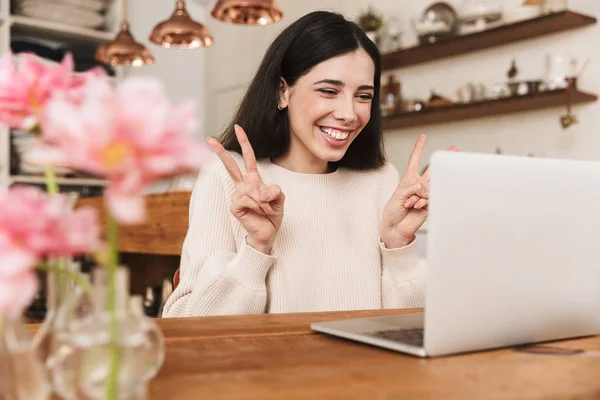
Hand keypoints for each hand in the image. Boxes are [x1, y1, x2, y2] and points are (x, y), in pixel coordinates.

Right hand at [208, 125, 284, 253]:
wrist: (268, 233)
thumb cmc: (273, 215)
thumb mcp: (280, 199)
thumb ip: (275, 191)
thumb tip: (259, 193)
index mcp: (253, 180)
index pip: (248, 158)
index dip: (244, 142)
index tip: (238, 128)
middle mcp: (243, 186)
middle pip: (231, 166)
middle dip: (221, 152)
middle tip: (209, 138)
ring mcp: (237, 195)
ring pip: (252, 190)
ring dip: (264, 201)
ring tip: (266, 210)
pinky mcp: (235, 206)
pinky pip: (248, 200)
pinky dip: (258, 206)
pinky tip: (259, 212)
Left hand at [380, 135, 458, 247]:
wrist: (396, 227)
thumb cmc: (393, 211)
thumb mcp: (398, 195)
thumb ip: (412, 187)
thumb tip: (425, 188)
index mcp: (409, 180)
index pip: (415, 160)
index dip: (419, 148)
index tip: (423, 138)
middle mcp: (418, 185)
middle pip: (432, 169)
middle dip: (442, 159)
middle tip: (455, 148)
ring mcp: (425, 195)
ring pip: (429, 187)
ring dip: (418, 195)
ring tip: (410, 203)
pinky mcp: (430, 204)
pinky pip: (430, 198)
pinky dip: (421, 202)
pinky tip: (416, 206)